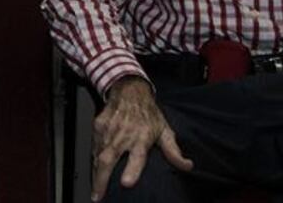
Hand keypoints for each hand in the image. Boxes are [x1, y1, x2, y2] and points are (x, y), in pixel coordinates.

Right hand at [91, 77, 192, 200]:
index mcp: (142, 137)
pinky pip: (94, 146)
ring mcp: (109, 130)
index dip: (132, 170)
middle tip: (98, 196)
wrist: (130, 90)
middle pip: (109, 159)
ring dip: (96, 173)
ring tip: (96, 188)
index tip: (126, 183)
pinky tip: (96, 167)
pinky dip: (94, 158)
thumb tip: (188, 166)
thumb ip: (174, 151)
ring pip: (98, 155)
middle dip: (101, 179)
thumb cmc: (148, 112)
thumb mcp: (164, 130)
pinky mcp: (98, 126)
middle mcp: (124, 134)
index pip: (137, 156)